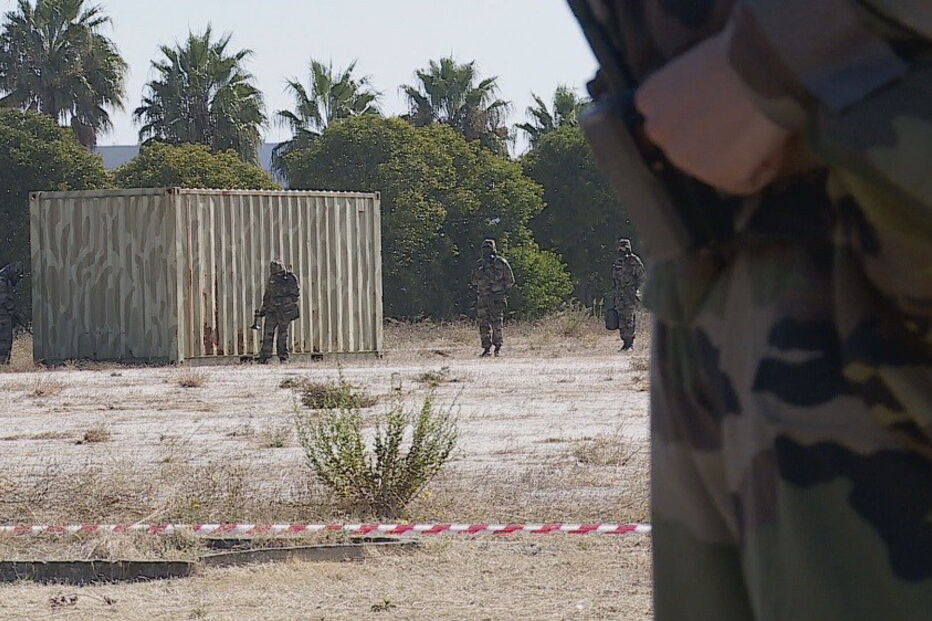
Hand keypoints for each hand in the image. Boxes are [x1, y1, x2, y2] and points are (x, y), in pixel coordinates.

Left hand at [634, 23, 791, 195]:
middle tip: (745, 116)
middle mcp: (657, 131)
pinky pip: (747, 181)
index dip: (702, 116)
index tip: (723, 102)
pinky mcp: (717, 174)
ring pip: (718, 167)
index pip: (671, 122)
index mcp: (648, 98)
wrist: (766, 64)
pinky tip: (771, 139)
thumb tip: (708, 100)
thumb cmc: (740, 50)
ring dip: (741, 154)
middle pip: (690, 147)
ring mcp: (683, 156)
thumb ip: (689, 88)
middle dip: (716, 139)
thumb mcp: (698, 60)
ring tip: (761, 125)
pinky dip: (765, 165)